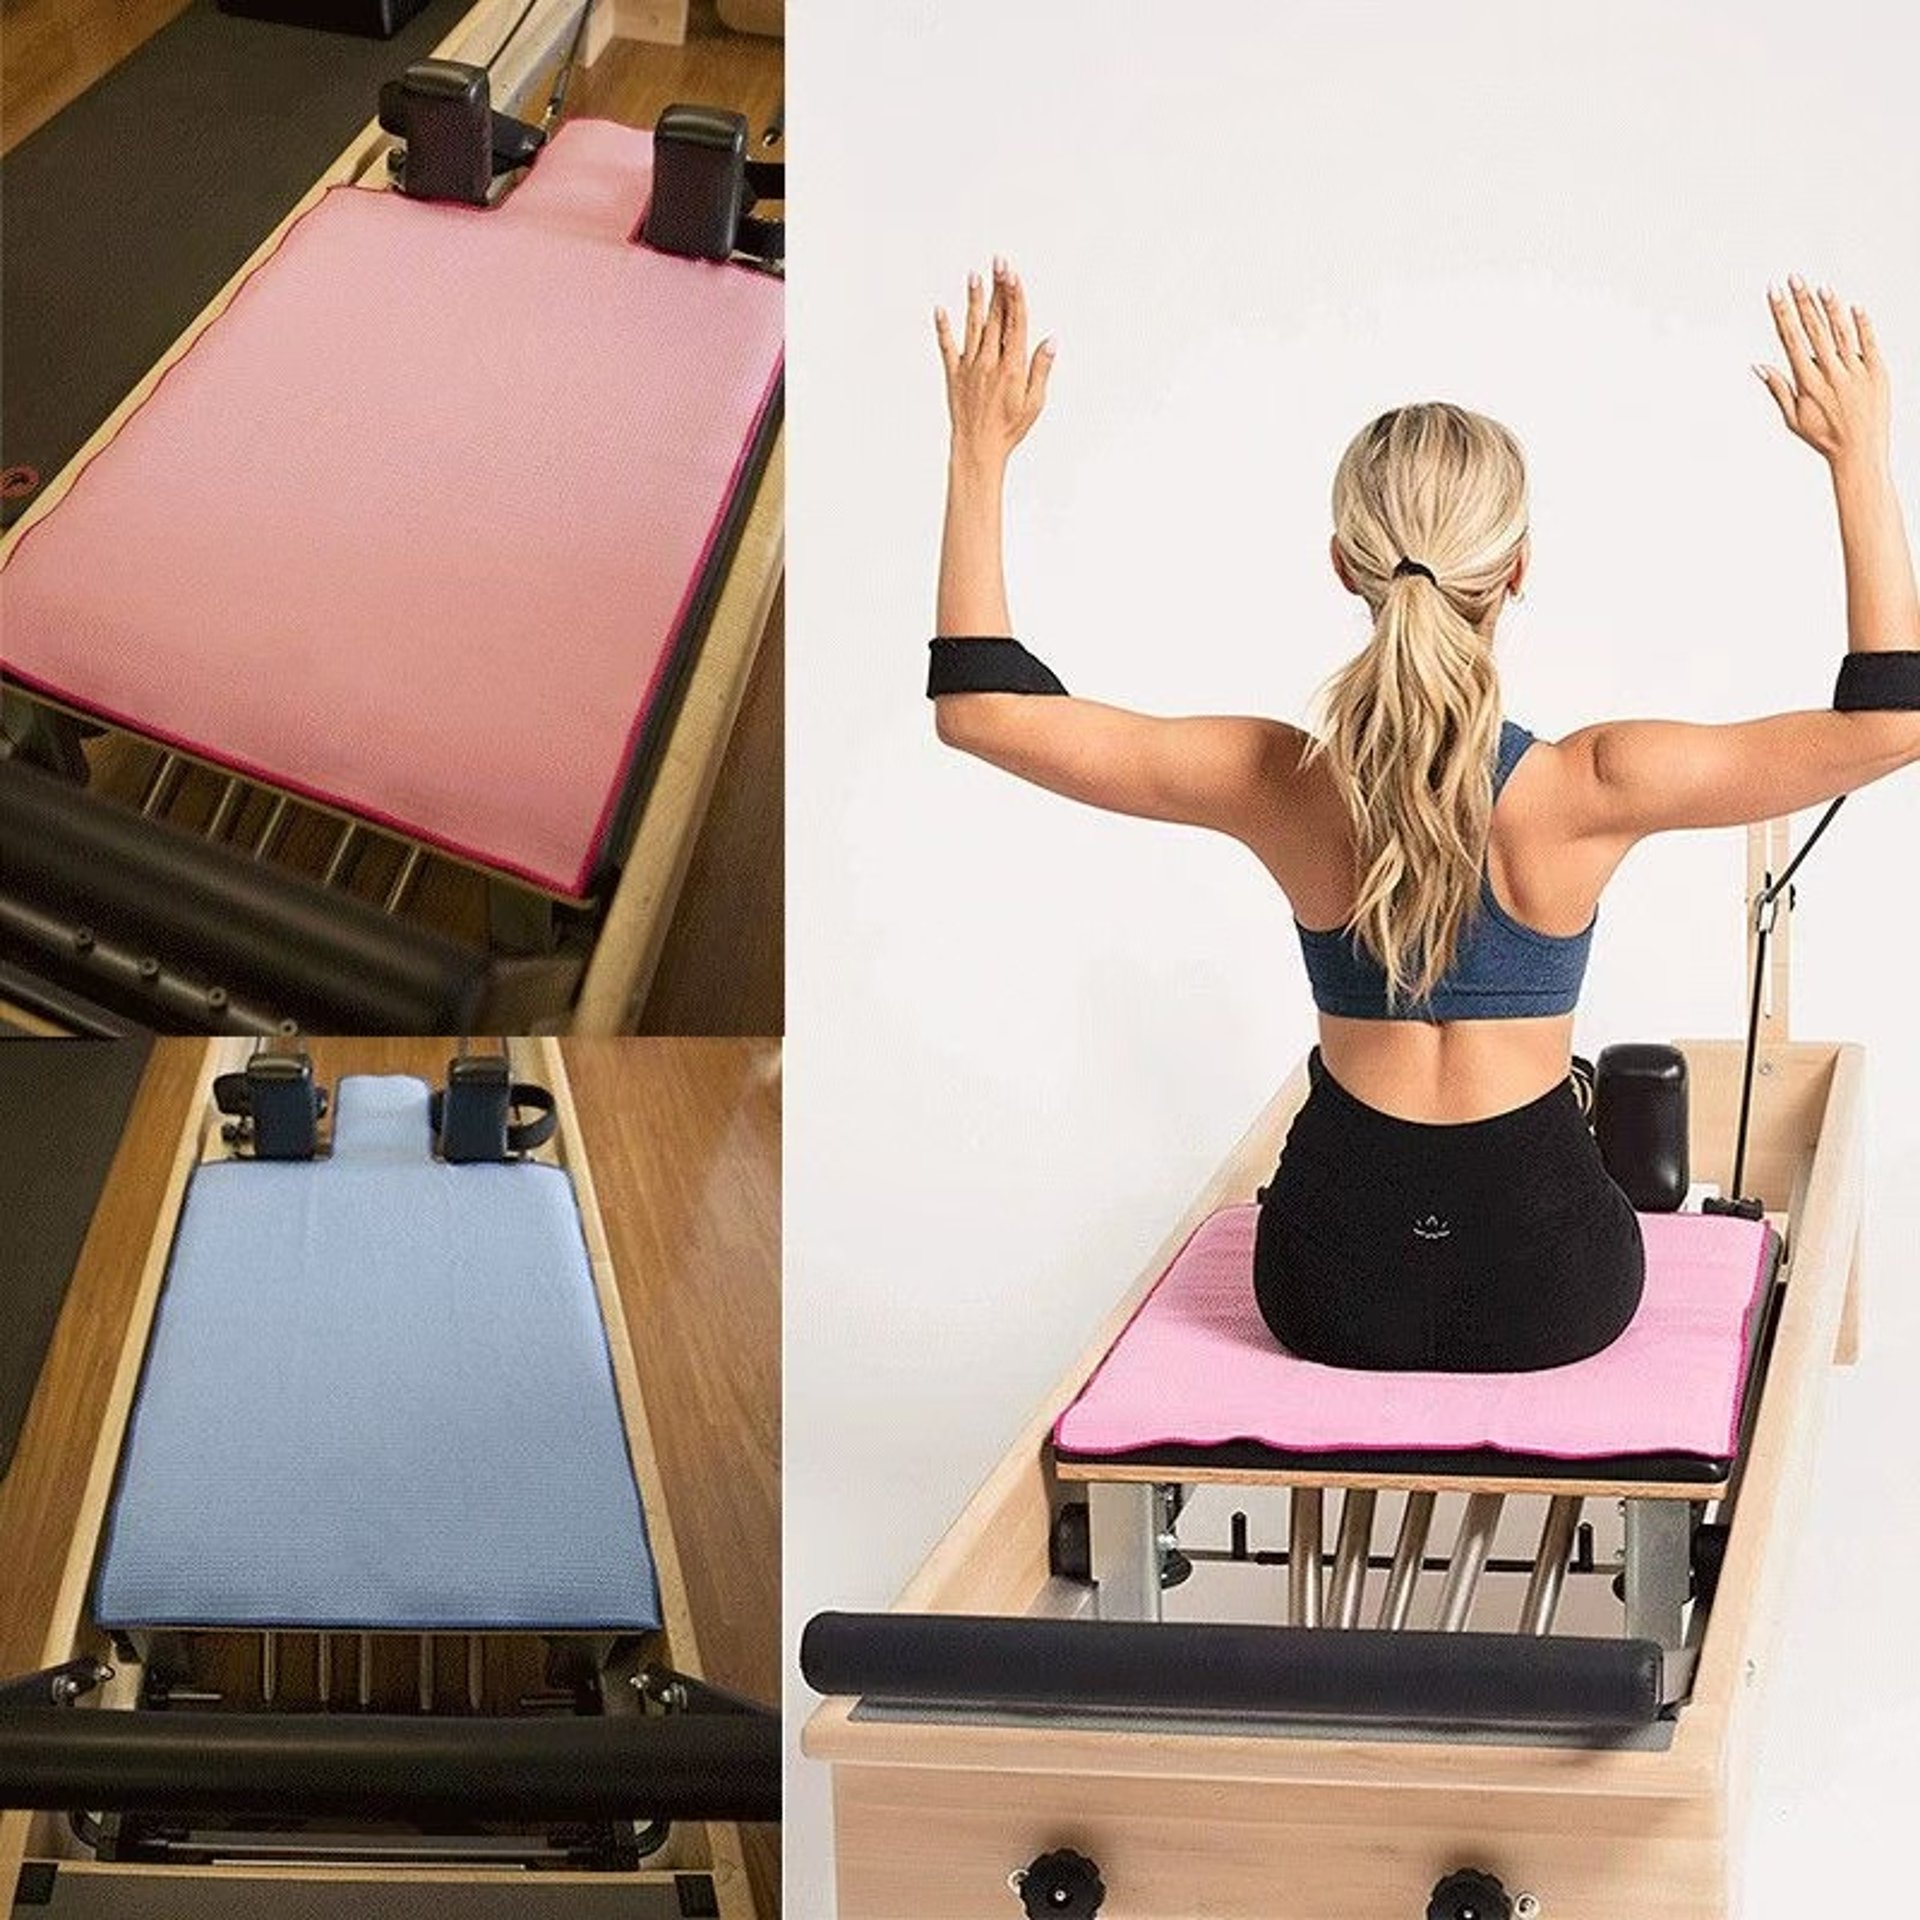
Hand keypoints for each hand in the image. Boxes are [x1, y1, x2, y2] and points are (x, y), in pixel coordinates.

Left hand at [935, 259, 1055, 472]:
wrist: (977, 449)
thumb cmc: (1009, 429)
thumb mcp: (1034, 403)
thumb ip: (1040, 369)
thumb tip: (1050, 341)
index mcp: (1012, 367)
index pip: (1015, 323)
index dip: (1015, 296)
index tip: (1014, 274)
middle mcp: (990, 362)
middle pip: (996, 318)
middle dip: (998, 288)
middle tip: (999, 261)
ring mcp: (970, 366)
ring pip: (973, 326)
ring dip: (974, 299)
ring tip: (974, 275)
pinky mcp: (953, 375)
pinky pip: (947, 347)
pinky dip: (943, 328)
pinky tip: (940, 309)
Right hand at [1755, 277, 1890, 471]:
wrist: (1860, 452)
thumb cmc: (1824, 438)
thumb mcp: (1793, 418)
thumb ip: (1778, 388)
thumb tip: (1759, 366)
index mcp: (1808, 382)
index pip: (1791, 339)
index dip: (1782, 313)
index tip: (1774, 294)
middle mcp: (1831, 372)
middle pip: (1813, 328)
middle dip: (1802, 300)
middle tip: (1793, 278)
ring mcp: (1855, 370)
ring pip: (1841, 330)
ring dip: (1830, 306)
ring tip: (1820, 286)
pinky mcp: (1877, 371)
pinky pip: (1869, 342)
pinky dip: (1862, 323)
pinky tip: (1855, 306)